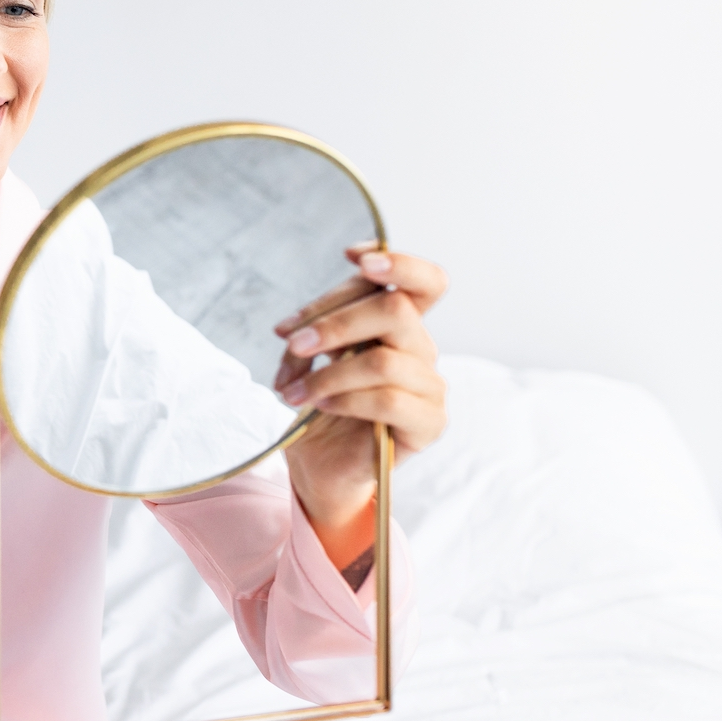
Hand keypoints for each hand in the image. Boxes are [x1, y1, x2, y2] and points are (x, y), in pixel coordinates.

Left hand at [272, 247, 448, 571]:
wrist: (319, 465)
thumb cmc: (315, 405)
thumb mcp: (307, 357)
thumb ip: (314, 330)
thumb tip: (297, 327)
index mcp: (398, 326)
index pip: (424, 282)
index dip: (398, 261)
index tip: (353, 255)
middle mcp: (420, 350)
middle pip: (395, 310)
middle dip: (335, 320)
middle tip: (292, 341)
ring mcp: (430, 386)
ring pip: (385, 360)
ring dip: (329, 371)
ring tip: (295, 390)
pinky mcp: (428, 424)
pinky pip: (389, 400)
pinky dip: (345, 399)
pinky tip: (319, 405)